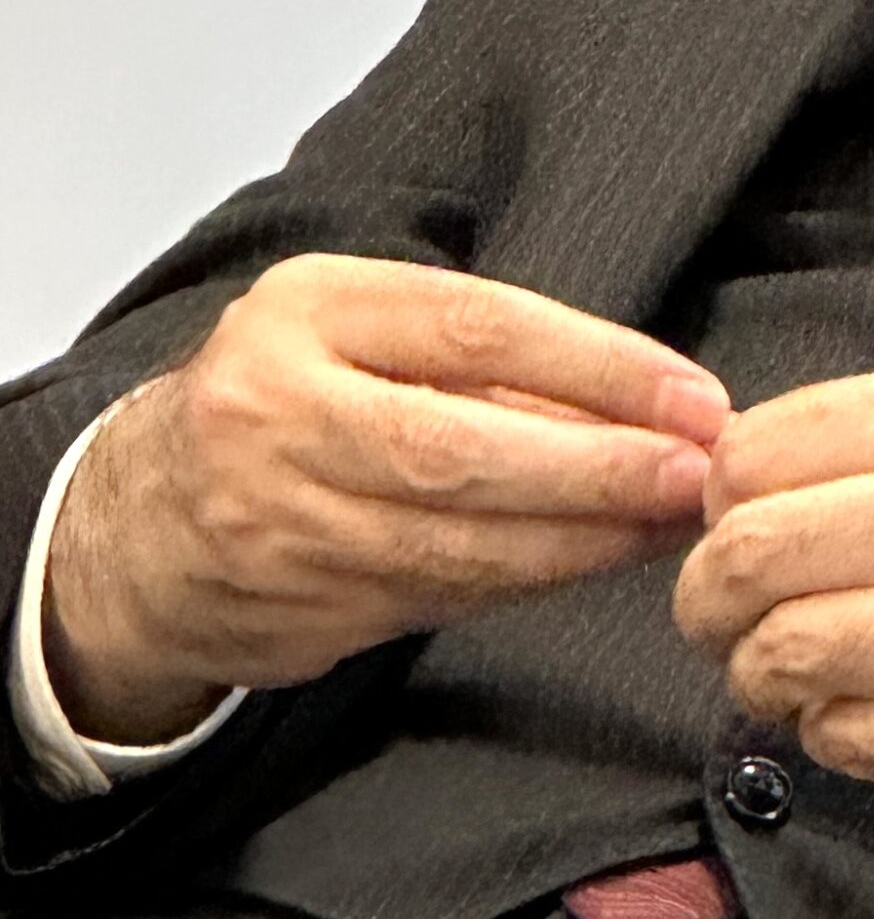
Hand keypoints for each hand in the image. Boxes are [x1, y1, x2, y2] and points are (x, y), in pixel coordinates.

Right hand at [43, 254, 730, 743]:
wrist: (132, 527)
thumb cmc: (286, 399)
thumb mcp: (362, 331)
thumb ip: (487, 358)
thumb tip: (650, 401)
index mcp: (309, 311)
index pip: (478, 329)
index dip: (599, 367)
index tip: (691, 396)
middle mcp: (279, 412)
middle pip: (463, 449)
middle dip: (598, 469)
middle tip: (696, 474)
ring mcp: (277, 520)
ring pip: (456, 543)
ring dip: (583, 539)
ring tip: (671, 524)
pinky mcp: (292, 608)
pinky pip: (439, 596)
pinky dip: (530, 582)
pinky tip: (597, 561)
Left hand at [673, 363, 873, 800]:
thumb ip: (868, 434)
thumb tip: (721, 478)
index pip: (760, 451)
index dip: (717, 496)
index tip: (733, 520)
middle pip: (751, 554)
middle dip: (707, 595)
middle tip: (722, 609)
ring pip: (783, 653)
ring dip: (757, 672)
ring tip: (784, 664)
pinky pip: (846, 737)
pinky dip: (825, 730)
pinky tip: (857, 706)